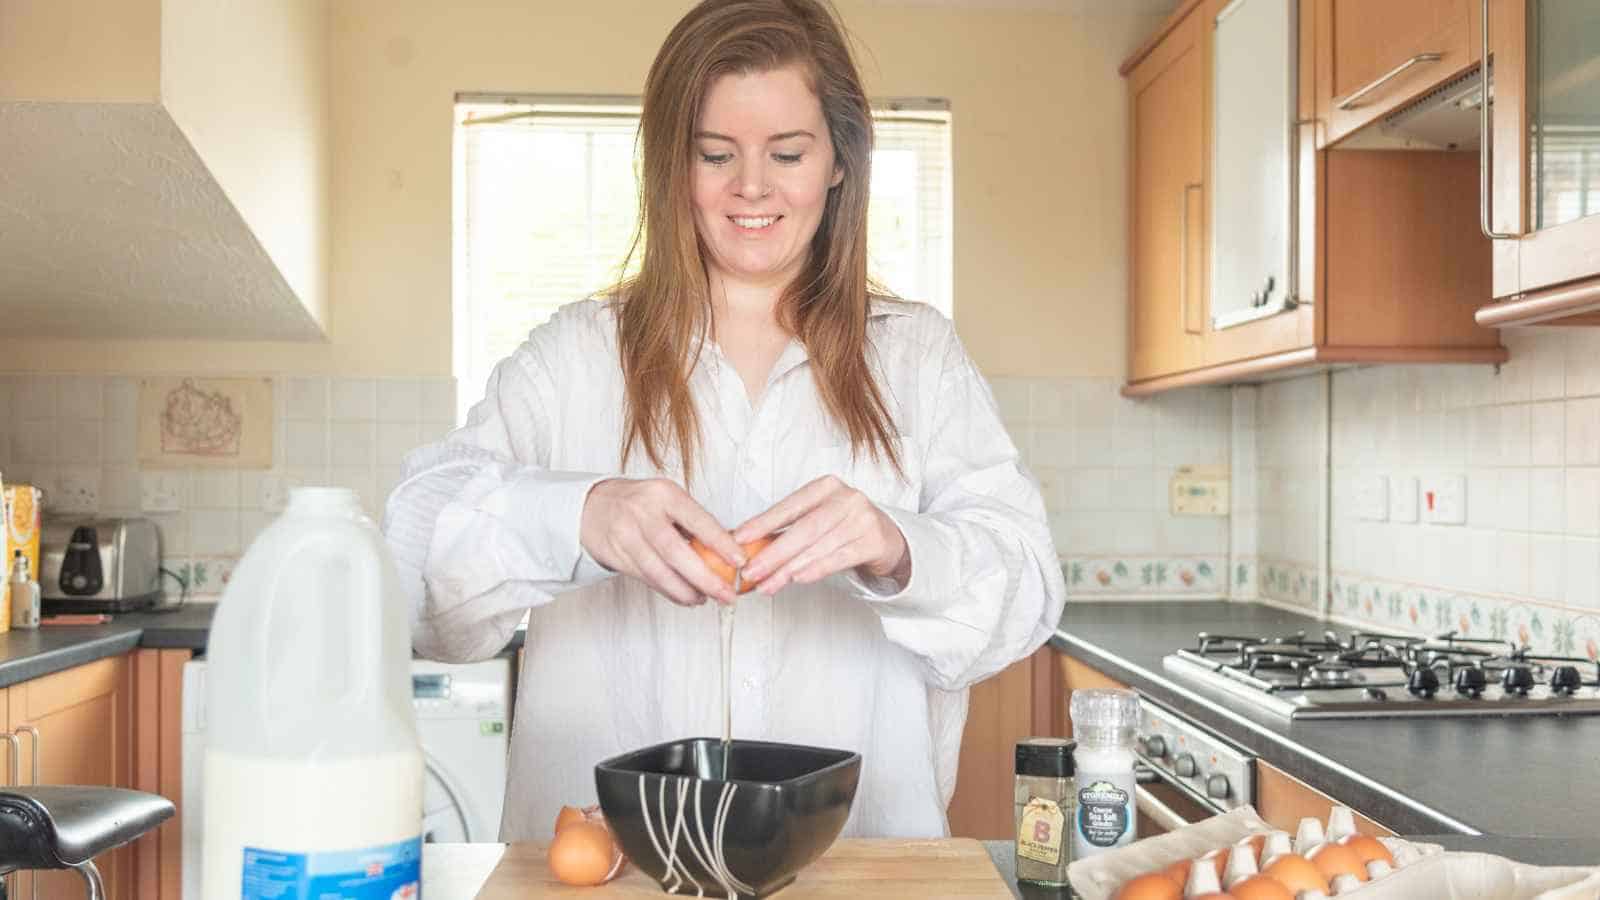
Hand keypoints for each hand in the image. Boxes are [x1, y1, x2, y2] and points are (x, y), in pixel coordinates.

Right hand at [579, 478, 744, 605]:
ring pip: (659, 572)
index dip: (720, 543)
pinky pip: (647, 579)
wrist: (592, 506)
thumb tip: (728, 549)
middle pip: (677, 552)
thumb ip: (693, 521)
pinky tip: (684, 595)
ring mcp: (625, 535)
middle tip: (726, 594)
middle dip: (705, 578)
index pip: (697, 520)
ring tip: (704, 599)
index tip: (739, 561)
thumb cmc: (638, 502)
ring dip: (686, 591)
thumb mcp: (667, 498)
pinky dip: (669, 591)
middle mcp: (642, 513)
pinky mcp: (615, 555)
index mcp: (663, 494)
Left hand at [732, 475, 909, 595]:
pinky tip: (797, 579)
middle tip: (750, 571)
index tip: (739, 538)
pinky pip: (839, 558)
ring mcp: (862, 519)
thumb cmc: (844, 527)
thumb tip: (747, 547)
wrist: (886, 538)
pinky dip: (815, 569)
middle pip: (803, 528)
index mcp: (826, 486)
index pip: (789, 506)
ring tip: (768, 583)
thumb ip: (787, 530)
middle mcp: (846, 498)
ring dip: (789, 569)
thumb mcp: (818, 518)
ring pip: (818, 546)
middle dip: (773, 553)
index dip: (763, 523)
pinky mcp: (873, 541)